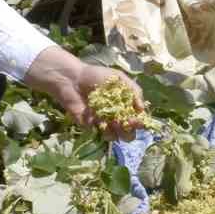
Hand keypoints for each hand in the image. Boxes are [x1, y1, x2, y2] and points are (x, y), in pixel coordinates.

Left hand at [23, 46, 145, 138]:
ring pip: (118, 137)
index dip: (140, 122)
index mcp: (126, 105)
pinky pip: (102, 134)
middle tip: (127, 122)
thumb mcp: (119, 78)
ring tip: (114, 121)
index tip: (137, 119)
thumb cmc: (96, 76)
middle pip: (130, 133)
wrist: (72, 80)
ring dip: (118, 131)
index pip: (139, 119)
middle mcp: (117, 117)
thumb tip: (142, 108)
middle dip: (131, 130)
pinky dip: (103, 129)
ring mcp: (105, 124)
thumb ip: (134, 90)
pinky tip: (99, 119)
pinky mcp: (92, 127)